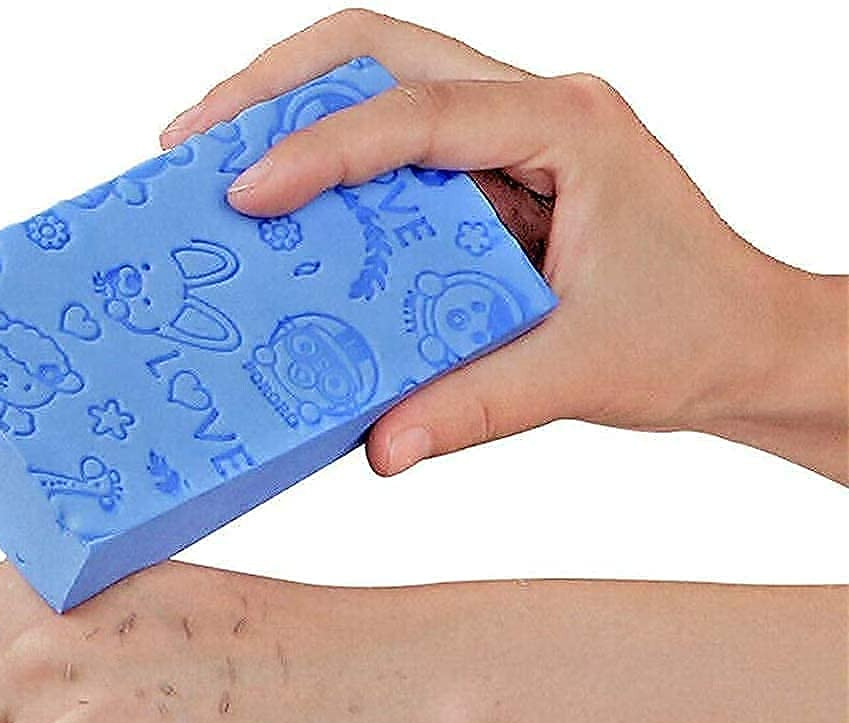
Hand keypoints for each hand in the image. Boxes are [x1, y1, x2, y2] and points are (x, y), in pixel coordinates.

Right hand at [161, 9, 847, 481]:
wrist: (750, 342)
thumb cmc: (697, 334)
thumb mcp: (583, 371)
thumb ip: (477, 405)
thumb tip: (381, 446)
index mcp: (568, 126)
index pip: (419, 113)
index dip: (321, 148)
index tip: (244, 190)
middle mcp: (537, 109)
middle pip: (382, 53)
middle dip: (277, 86)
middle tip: (195, 139)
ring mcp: (518, 137)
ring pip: (385, 86)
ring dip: (297, 116)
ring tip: (218, 161)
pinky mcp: (499, 178)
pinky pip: (400, 154)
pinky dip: (335, 175)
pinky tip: (293, 214)